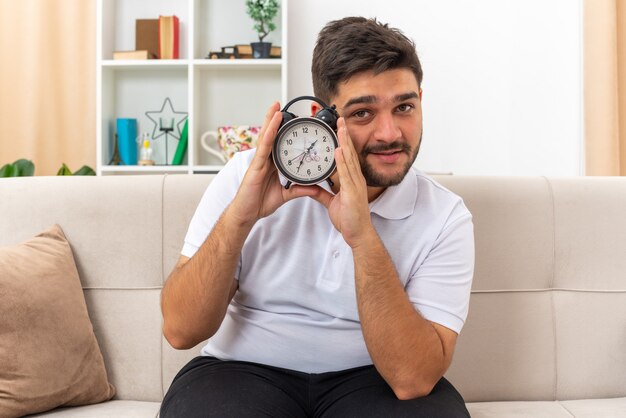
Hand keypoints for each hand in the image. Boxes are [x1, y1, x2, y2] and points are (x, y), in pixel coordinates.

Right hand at [228, 103, 319, 226]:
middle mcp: (264, 160)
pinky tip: (273, 124)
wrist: (247, 213)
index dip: (281, 131)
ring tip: (276, 107)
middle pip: (270, 135)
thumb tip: (316, 188)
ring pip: (266, 137)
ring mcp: (259, 161)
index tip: (290, 120)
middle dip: (274, 120)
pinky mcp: (256, 166)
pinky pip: (264, 147)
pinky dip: (269, 134)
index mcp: (271, 164)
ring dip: (271, 121)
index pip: (277, 143)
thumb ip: (300, 189)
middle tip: (280, 105)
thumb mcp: (285, 195)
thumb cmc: (259, 203)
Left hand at [309, 118, 374, 246]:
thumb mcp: (332, 203)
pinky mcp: (353, 192)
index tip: (338, 128)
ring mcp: (356, 185)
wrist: (359, 234)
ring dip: (345, 143)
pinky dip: (343, 161)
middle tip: (341, 119)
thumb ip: (322, 193)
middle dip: (345, 136)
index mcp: (352, 180)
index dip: (343, 141)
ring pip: (350, 159)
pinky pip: (347, 174)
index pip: (347, 156)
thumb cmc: (350, 219)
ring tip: (340, 128)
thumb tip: (311, 186)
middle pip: (350, 153)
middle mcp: (356, 179)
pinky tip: (339, 150)